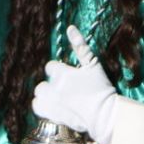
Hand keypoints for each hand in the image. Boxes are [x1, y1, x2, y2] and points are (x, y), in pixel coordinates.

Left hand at [30, 26, 119, 143]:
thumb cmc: (101, 88)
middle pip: (42, 84)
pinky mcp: (52, 115)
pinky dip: (42, 106)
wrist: (105, 114)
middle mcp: (54, 88)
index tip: (69, 77)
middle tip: (66, 90)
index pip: (50, 67)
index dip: (59, 71)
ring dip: (45, 96)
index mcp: (63, 74)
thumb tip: (70, 27)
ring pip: (38, 95)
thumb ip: (80, 46)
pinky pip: (37, 107)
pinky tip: (54, 107)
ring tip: (58, 99)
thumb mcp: (93, 64)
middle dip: (51, 85)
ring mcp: (52, 103)